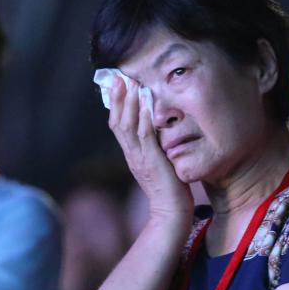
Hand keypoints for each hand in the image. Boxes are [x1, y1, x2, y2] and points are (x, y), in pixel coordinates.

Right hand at [107, 76, 191, 224]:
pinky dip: (143, 116)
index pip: (119, 125)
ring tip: (128, 82)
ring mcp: (139, 157)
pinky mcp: (151, 161)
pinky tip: (145, 100)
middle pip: (117, 121)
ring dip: (128, 102)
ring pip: (127, 125)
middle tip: (117, 76)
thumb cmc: (170, 189)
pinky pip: (145, 134)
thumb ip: (156, 148)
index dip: (116, 105)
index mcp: (132, 154)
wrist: (171, 213)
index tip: (116, 84)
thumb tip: (160, 130)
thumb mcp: (160, 163)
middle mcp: (132, 154)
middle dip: (117, 98)